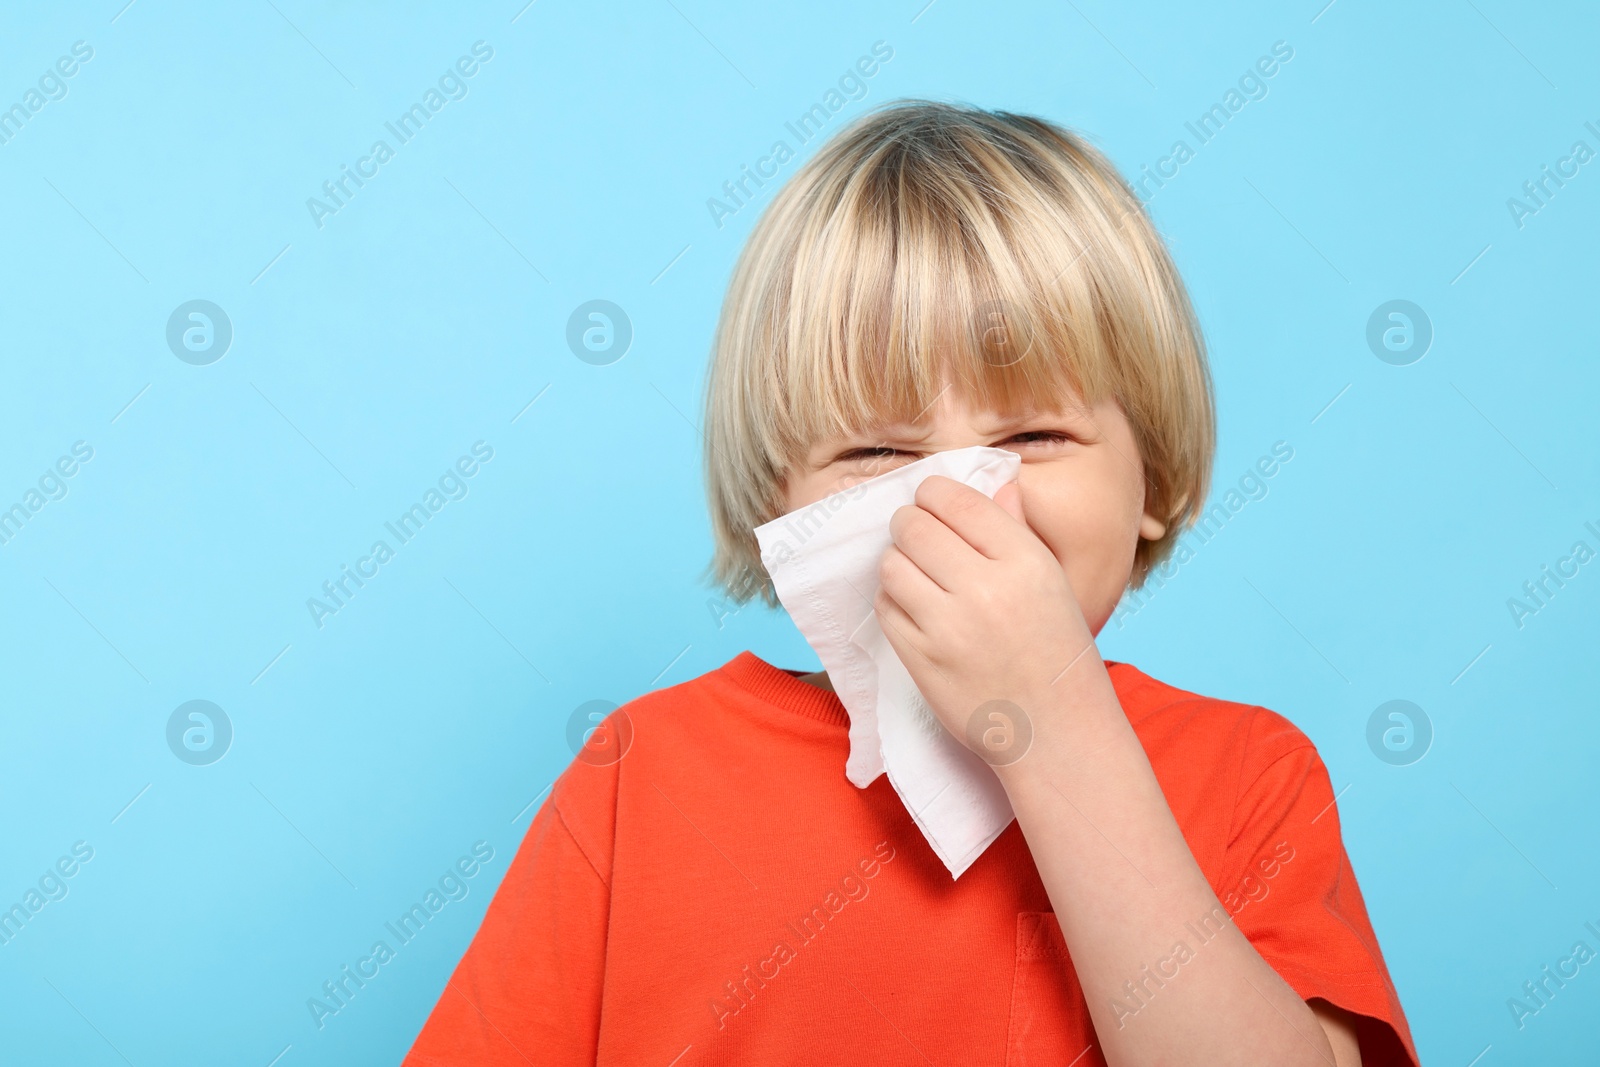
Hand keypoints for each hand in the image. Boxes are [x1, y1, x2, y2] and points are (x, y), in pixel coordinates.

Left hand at [873, 474, 1098, 756]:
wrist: (1056, 731)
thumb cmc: (1057, 651)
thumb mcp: (1052, 582)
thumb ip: (1017, 530)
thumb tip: (995, 483)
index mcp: (1025, 561)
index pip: (956, 501)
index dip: (933, 494)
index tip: (931, 502)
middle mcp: (986, 589)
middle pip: (914, 527)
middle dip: (909, 524)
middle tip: (917, 535)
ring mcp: (948, 627)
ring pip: (892, 564)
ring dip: (898, 562)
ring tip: (917, 573)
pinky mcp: (921, 660)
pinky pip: (886, 607)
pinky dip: (893, 600)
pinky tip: (915, 606)